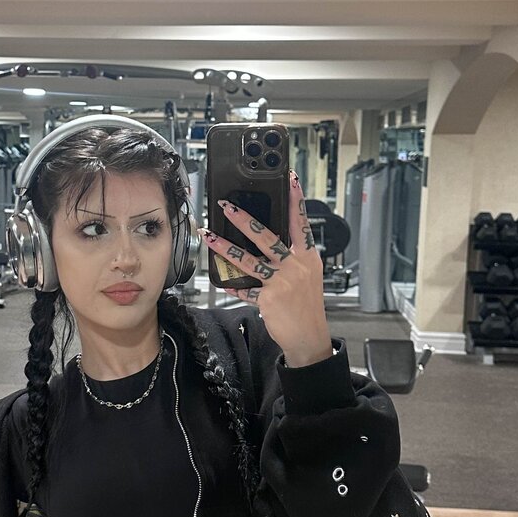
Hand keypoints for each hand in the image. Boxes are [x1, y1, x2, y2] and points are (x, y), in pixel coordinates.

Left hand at [197, 172, 331, 367]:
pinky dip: (233, 285)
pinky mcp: (269, 297)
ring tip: (209, 236)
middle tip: (228, 206)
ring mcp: (281, 281)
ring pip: (248, 259)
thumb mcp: (307, 276)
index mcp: (307, 257)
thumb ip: (292, 258)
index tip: (291, 180)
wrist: (309, 336)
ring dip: (225, 247)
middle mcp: (295, 266)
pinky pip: (245, 288)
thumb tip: (271, 243)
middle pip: (266, 236)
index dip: (296, 201)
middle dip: (244, 219)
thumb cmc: (306, 305)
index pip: (301, 223)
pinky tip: (222, 282)